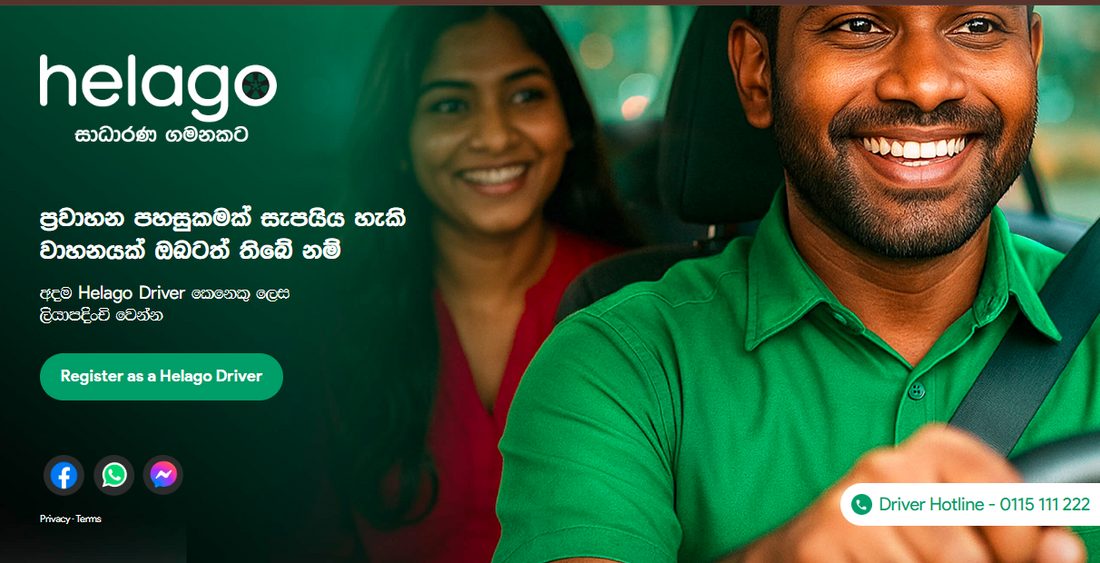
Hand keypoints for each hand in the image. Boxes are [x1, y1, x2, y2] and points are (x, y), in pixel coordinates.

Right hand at [736, 425, 1085, 562]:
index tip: (1000, 555)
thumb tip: (1064, 548)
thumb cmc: (896, 540)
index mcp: (935, 446)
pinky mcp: (820, 543)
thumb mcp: (961, 525)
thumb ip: (1020, 538)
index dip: (1018, 548)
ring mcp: (849, 504)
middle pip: (966, 556)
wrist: (803, 553)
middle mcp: (889, 466)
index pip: (1009, 504)